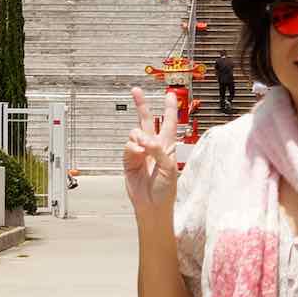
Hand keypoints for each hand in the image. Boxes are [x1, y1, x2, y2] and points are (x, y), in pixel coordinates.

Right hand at [123, 84, 183, 214]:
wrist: (152, 205)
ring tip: (143, 147)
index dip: (170, 108)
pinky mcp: (129, 161)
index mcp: (168, 146)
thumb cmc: (165, 189)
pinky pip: (128, 147)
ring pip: (135, 133)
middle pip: (147, 120)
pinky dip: (132, 149)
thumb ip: (158, 150)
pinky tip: (137, 154)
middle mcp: (153, 146)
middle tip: (136, 91)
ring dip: (138, 136)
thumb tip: (144, 140)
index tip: (170, 94)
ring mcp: (140, 153)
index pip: (169, 122)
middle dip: (141, 105)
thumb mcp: (169, 167)